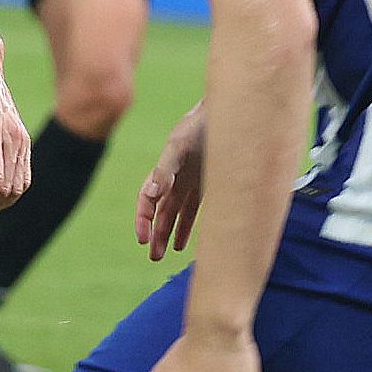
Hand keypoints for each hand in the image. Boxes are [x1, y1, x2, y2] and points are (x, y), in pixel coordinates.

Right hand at [137, 104, 205, 261]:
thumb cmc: (199, 126)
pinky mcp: (207, 187)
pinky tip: (182, 244)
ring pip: (174, 215)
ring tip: (163, 255)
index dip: (143, 219)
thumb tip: (149, 194)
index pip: (147, 200)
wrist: (228, 116)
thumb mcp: (179, 145)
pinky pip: (193, 212)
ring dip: (167, 234)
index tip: (143, 238)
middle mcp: (173, 180)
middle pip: (159, 212)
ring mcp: (189, 184)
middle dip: (153, 234)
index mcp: (162, 171)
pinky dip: (186, 228)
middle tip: (152, 255)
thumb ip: (164, 170)